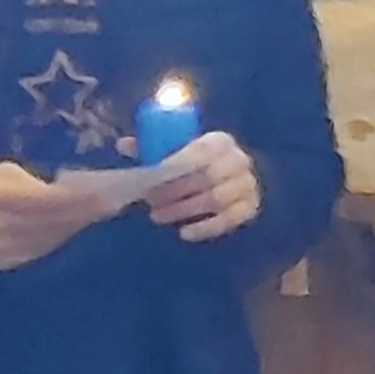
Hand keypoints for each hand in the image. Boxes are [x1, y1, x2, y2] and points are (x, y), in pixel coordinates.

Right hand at [0, 162, 109, 272]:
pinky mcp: (5, 262)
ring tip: (103, 210)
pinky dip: (61, 235)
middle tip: (114, 201)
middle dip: (85, 212)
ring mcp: (1, 249)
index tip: (104, 191)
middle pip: (52, 222)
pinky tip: (78, 224)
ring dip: (78, 224)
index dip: (77, 197)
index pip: (46, 201)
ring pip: (50, 237)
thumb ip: (31, 185)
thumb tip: (68, 191)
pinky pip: (41, 248)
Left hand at [141, 132, 263, 243]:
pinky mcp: (251, 207)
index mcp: (220, 140)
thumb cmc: (181, 163)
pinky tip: (185, 233)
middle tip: (150, 200)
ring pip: (217, 199)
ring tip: (158, 215)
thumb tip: (124, 145)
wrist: (210, 179)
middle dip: (176, 190)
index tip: (153, 176)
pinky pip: (232, 219)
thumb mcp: (164, 151)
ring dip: (184, 209)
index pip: (203, 150)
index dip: (178, 163)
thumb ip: (146, 147)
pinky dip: (207, 227)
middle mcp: (240, 159)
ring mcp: (248, 184)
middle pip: (210, 176)